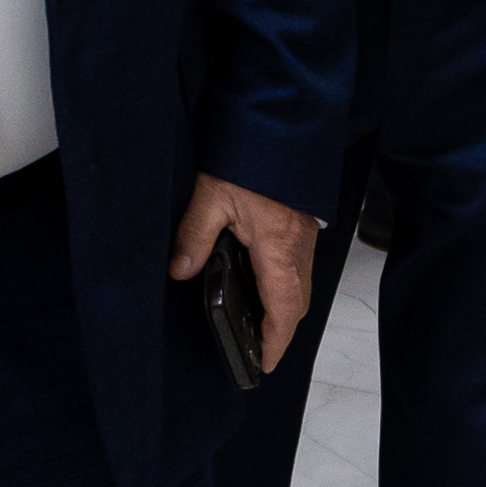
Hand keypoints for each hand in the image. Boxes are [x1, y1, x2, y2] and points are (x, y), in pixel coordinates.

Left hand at [169, 173, 317, 372]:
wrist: (282, 124)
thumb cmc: (253, 156)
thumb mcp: (213, 195)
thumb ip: (195, 235)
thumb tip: (180, 270)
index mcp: (279, 247)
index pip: (283, 309)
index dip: (275, 341)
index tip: (263, 362)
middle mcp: (299, 247)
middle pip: (297, 304)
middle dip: (281, 331)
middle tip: (258, 350)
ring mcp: (304, 237)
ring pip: (301, 287)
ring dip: (284, 310)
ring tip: (260, 324)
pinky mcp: (302, 226)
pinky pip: (299, 268)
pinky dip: (286, 286)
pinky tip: (264, 285)